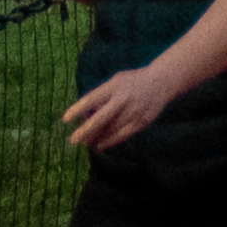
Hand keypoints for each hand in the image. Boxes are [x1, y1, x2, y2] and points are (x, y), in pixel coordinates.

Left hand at [64, 52, 183, 155]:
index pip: (92, 98)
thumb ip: (102, 94)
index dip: (78, 109)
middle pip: (101, 118)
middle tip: (73, 140)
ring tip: (84, 143)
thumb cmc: (132, 81)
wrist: (161, 81)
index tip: (65, 119)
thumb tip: (85, 114)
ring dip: (96, 138)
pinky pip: (122, 135)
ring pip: (111, 130)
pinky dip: (110, 141)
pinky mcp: (141, 121)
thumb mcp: (116, 80)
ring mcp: (134, 111)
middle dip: (85, 130)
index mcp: (115, 86)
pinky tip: (100, 145)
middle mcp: (124, 98)